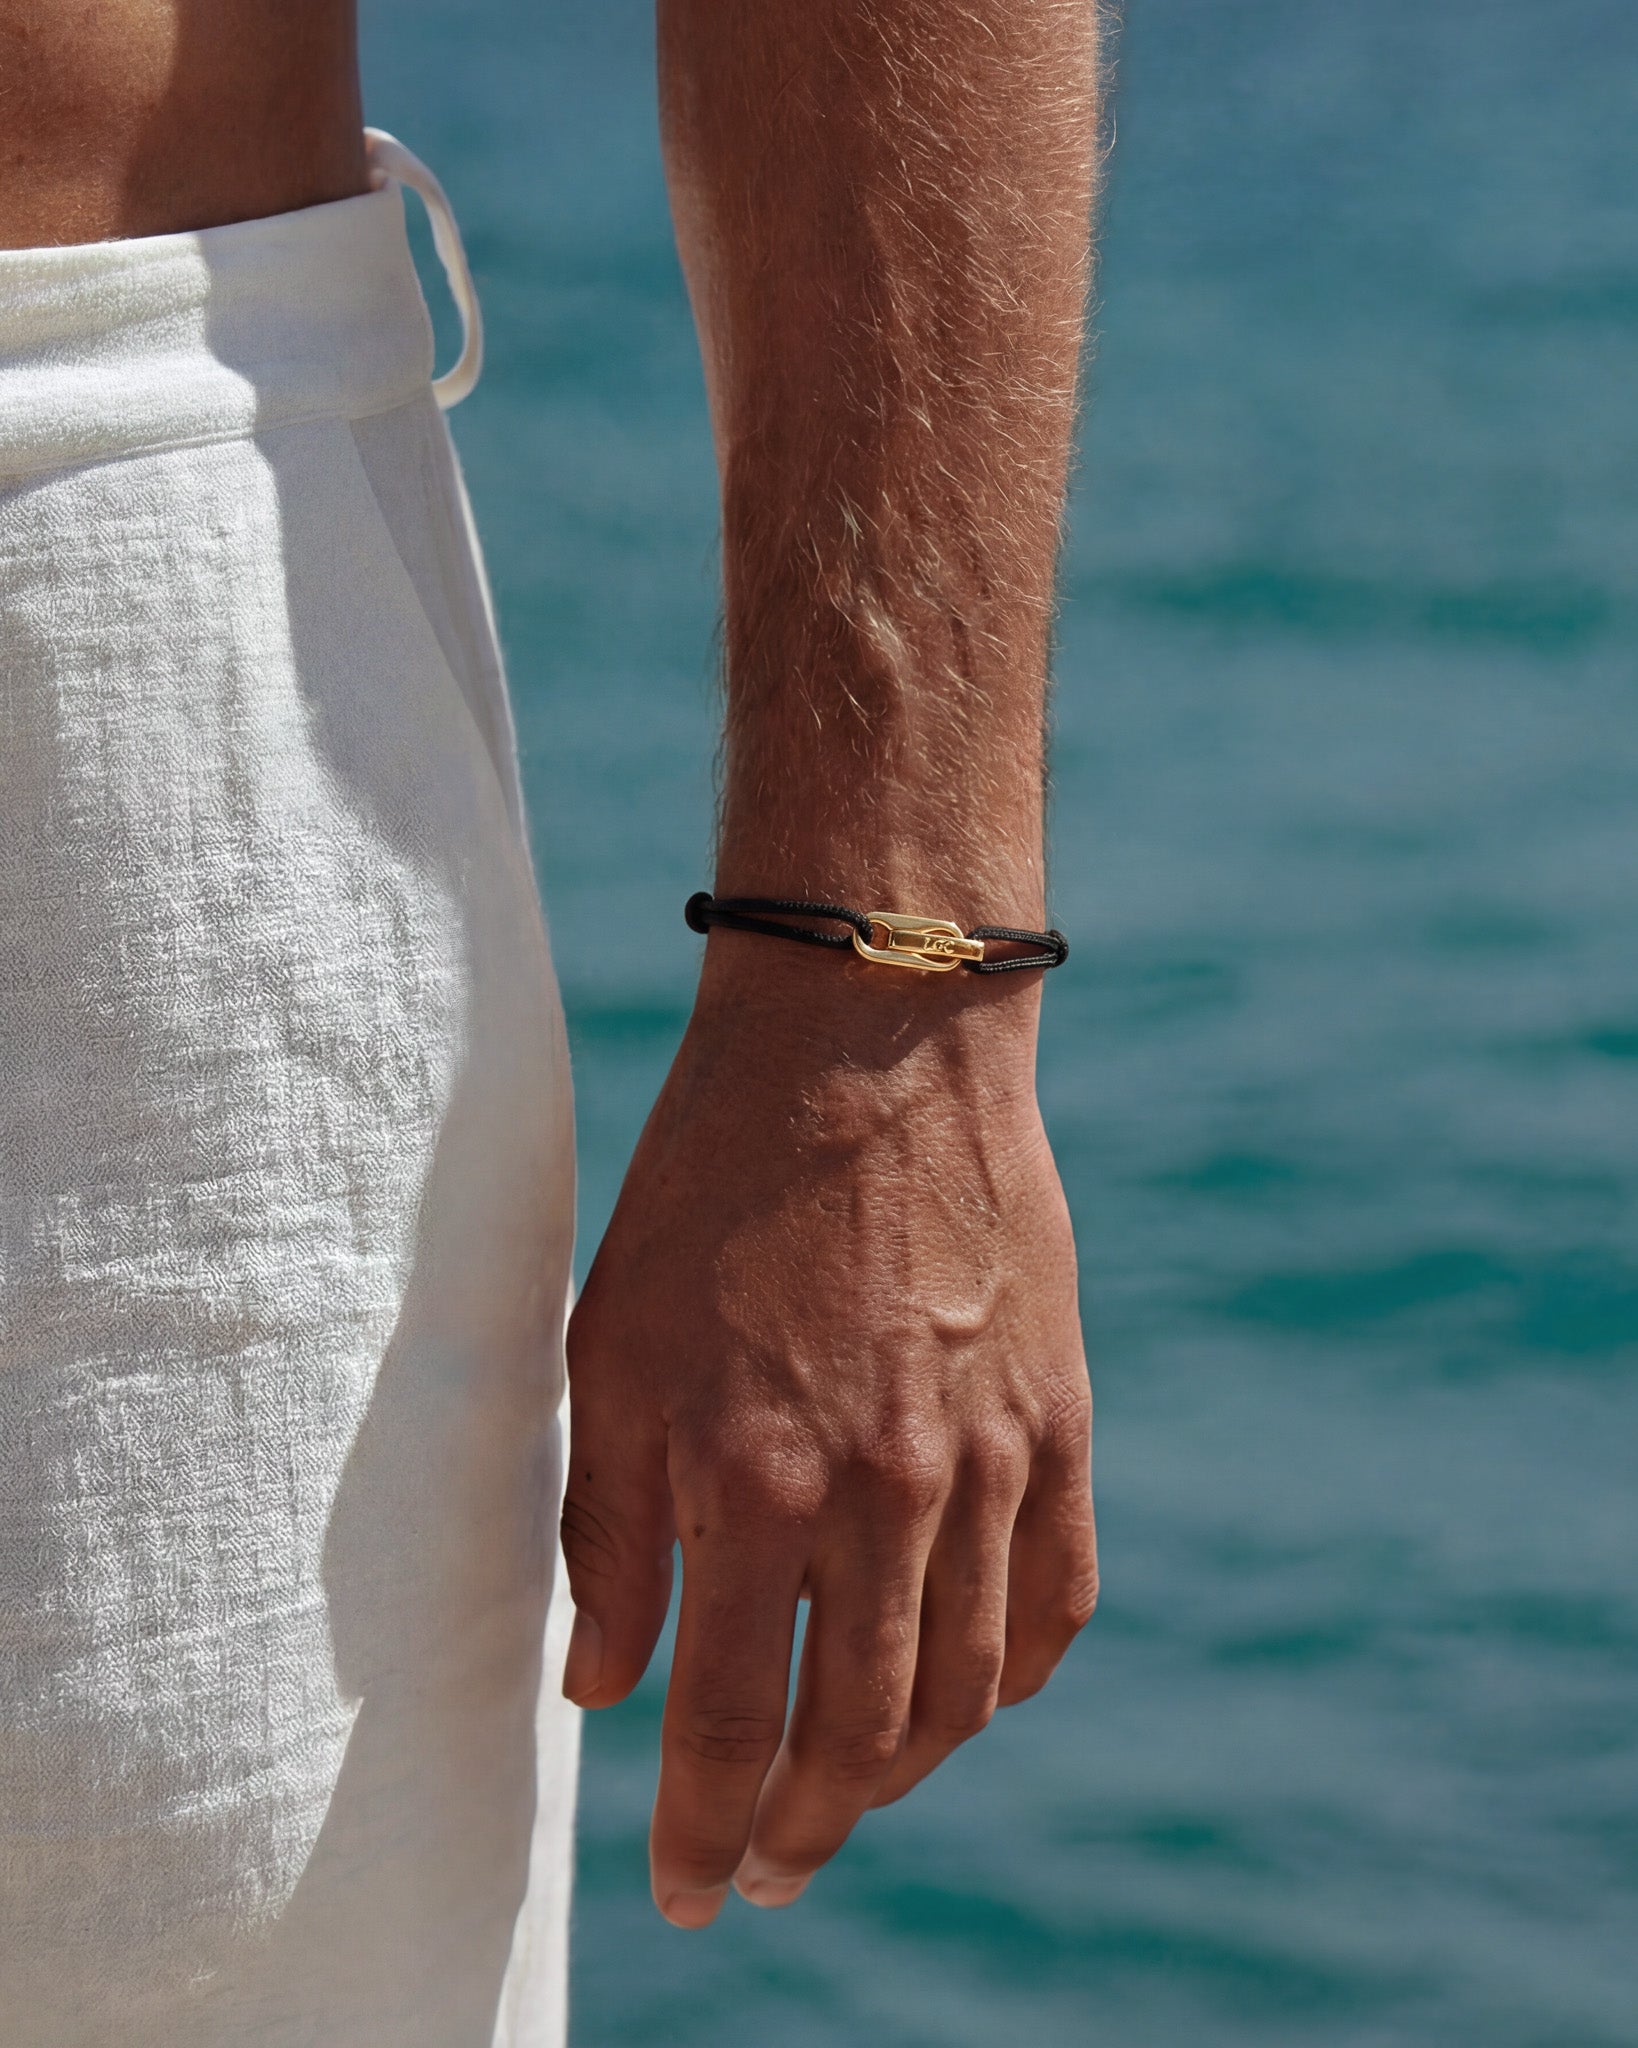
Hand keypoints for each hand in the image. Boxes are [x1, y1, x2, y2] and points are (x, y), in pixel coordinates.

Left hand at [559, 945, 1095, 1926]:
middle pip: (859, 1737)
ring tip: (852, 1800)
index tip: (687, 1895)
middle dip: (802, 1831)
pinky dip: (1009, 1680)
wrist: (868, 1047)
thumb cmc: (711, 1190)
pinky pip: (1056, 1602)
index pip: (728, 1723)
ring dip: (905, 1777)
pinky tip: (966, 1700)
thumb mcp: (612, 1350)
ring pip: (965, 1692)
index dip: (701, 1831)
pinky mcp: (1060, 1419)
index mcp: (753, 1479)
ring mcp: (991, 1460)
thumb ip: (607, 1532)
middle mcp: (885, 1493)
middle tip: (764, 1872)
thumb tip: (601, 1691)